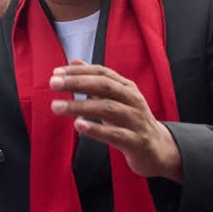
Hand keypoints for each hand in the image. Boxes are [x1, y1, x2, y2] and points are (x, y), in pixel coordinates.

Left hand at [49, 60, 182, 181]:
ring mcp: (136, 120)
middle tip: (53, 83)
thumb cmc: (131, 121)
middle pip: (104, 86)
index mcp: (126, 87)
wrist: (159, 149)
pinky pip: (115, 134)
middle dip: (77, 83)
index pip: (102, 72)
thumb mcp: (115, 98)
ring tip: (57, 106)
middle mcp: (132, 100)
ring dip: (80, 106)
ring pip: (107, 108)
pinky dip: (96, 129)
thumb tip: (74, 62)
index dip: (79, 71)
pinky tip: (78, 126)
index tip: (56, 72)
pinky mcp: (136, 141)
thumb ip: (95, 80)